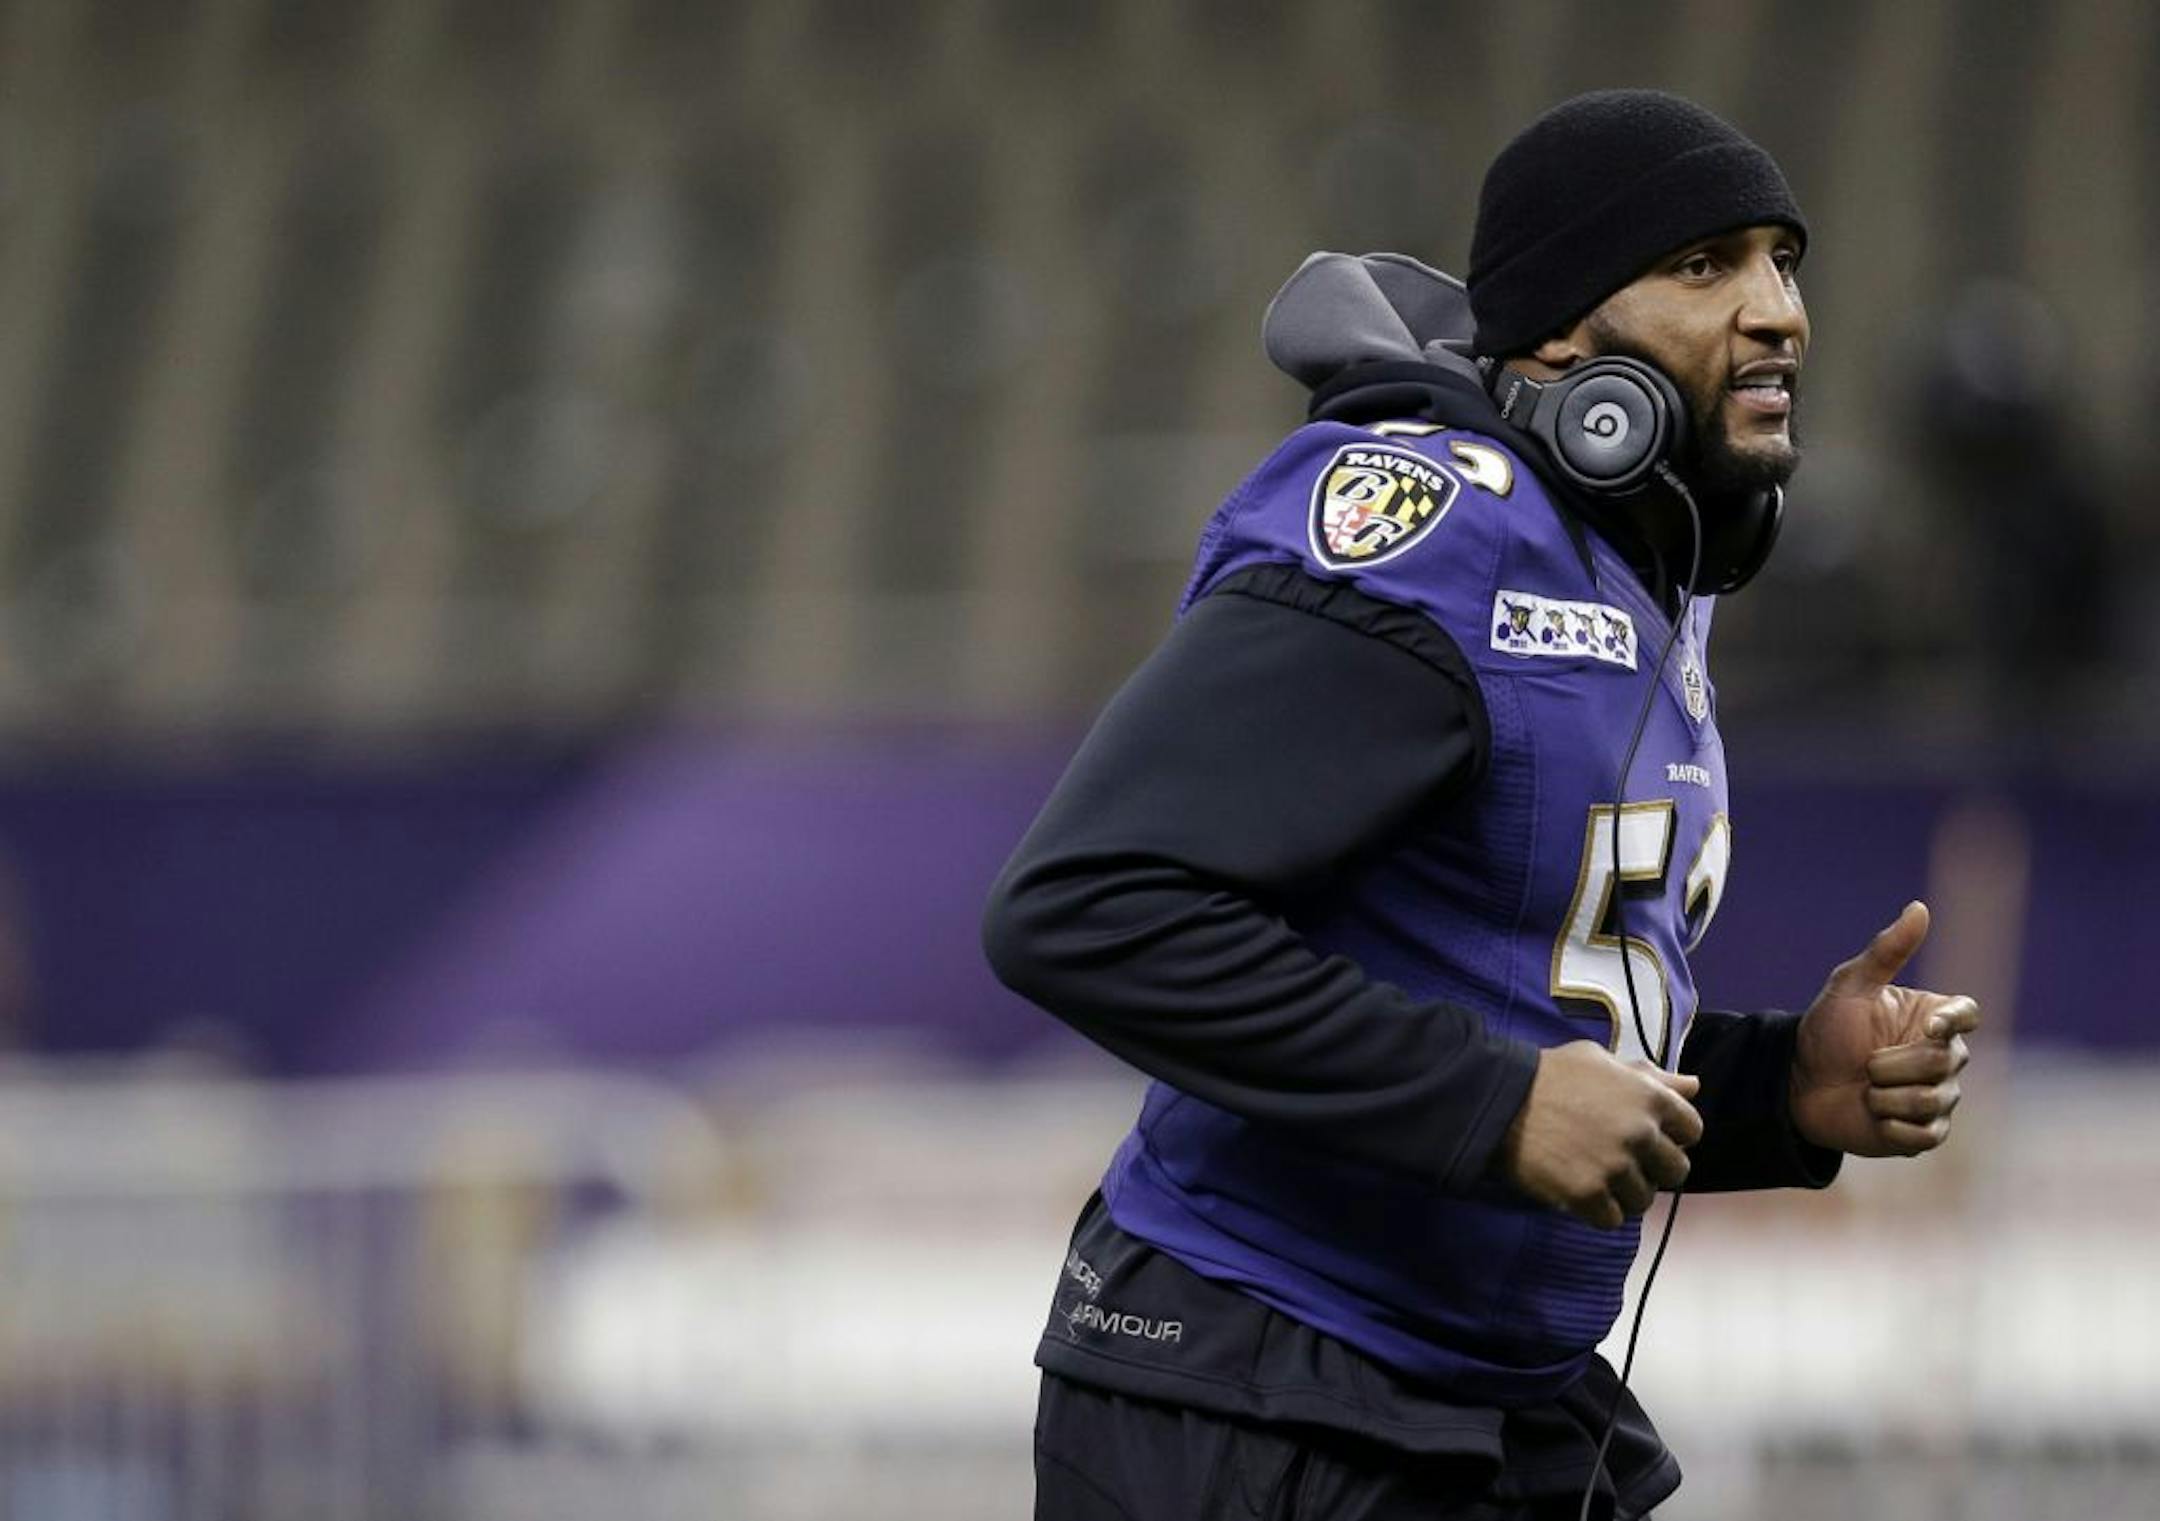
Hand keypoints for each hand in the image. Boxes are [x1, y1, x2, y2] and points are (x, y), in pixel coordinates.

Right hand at [1501, 1040, 1702, 1228]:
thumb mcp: (1601, 1061)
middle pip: (1675, 1171)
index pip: (1692, 1130)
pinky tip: (1579, 1191)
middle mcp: (1640, 1133)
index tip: (1646, 1137)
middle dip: (1652, 1168)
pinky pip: (1613, 1219)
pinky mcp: (1588, 1195)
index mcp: (1649, 1097)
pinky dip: (1598, 1211)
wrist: (1499, 1100)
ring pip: (1644, 1200)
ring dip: (1624, 1192)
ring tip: (1596, 1176)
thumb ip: (1650, 1077)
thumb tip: (1694, 1086)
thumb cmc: (1551, 1075)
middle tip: (1621, 1161)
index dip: (1671, 1135)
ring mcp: (1615, 1167)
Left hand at [1790, 901, 1979, 1156]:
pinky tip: (1872, 1114)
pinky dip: (1889, 1124)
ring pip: (1932, 1099)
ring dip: (1885, 1094)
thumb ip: (1886, 952)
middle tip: (1865, 1063)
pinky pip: (1923, 1132)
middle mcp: (1945, 1057)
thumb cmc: (1825, 1031)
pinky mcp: (1925, 1133)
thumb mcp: (1848, 987)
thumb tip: (1919, 908)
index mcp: (1932, 1018)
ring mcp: (1939, 1096)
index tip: (1929, 1027)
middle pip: (1946, 1062)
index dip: (1952, 1022)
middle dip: (1893, 1064)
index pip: (1967, 1014)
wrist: (1798, 1084)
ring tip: (1865, 1088)